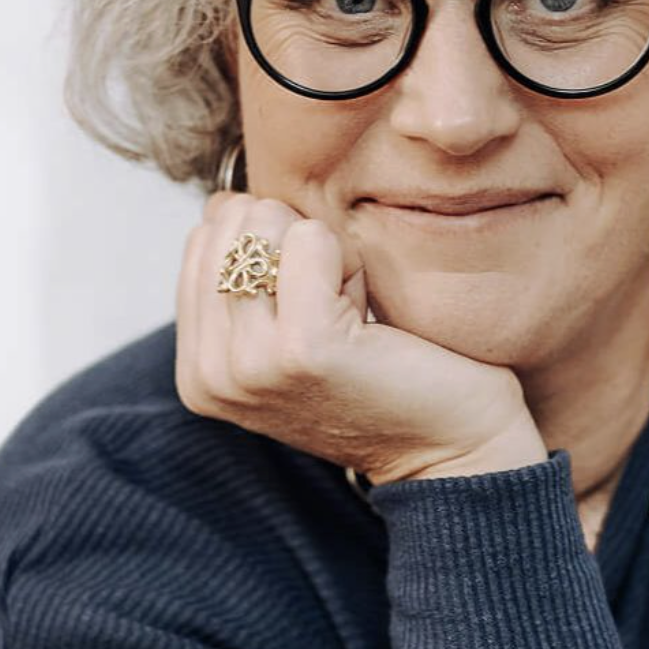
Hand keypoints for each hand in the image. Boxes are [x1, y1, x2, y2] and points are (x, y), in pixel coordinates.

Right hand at [175, 192, 548, 484]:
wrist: (450, 446)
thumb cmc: (383, 376)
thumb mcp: (288, 329)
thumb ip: (244, 275)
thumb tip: (222, 202)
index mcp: (198, 371)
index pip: (202, 240)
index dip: (271, 248)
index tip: (312, 306)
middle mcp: (211, 375)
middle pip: (231, 224)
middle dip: (295, 243)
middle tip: (339, 308)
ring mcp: (251, 364)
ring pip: (266, 225)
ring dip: (327, 252)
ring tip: (354, 313)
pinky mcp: (304, 347)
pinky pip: (311, 240)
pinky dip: (350, 258)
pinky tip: (369, 310)